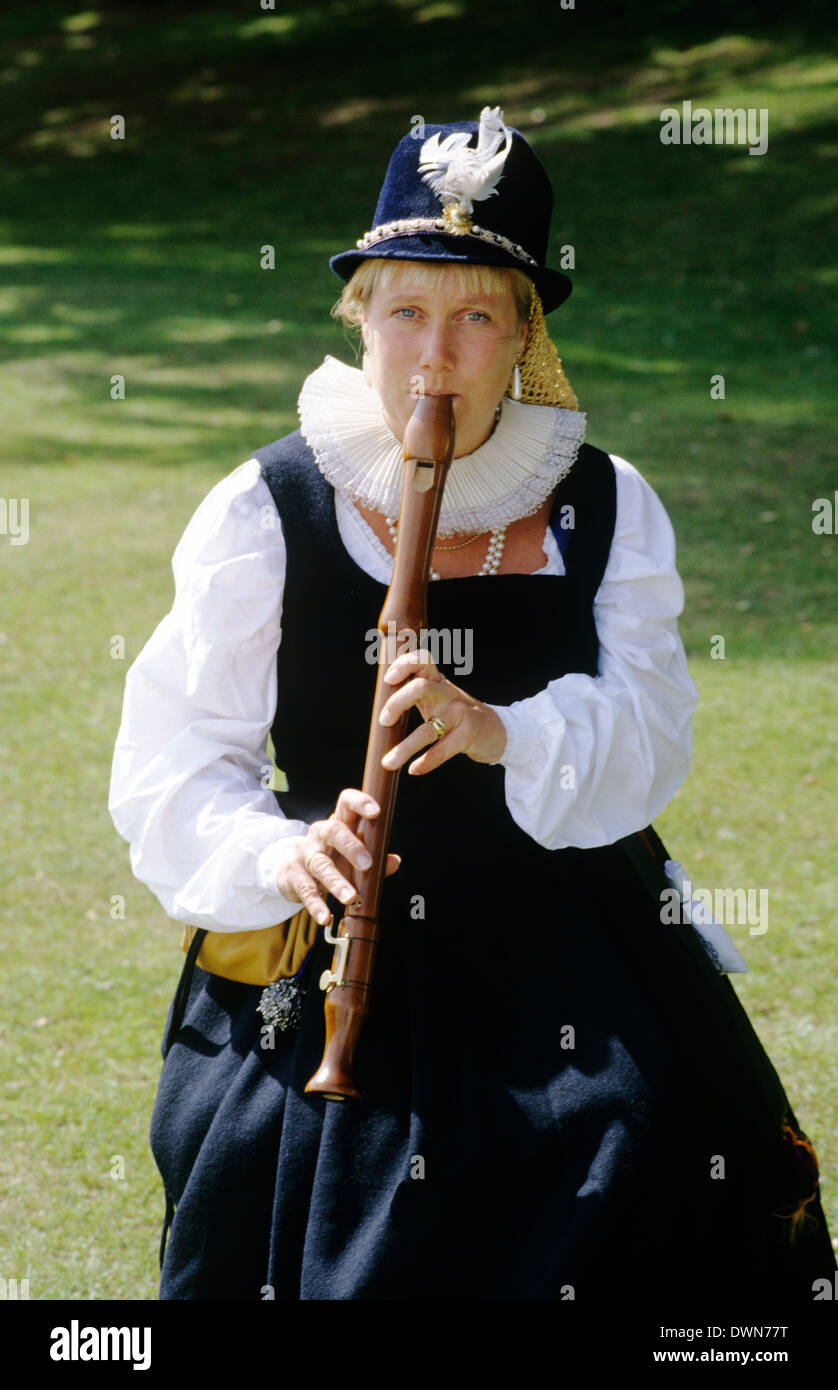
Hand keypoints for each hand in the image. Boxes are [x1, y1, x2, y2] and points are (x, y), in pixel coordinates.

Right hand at [278, 788, 399, 925]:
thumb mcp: (351, 857)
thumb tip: (395, 861)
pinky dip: (316, 905)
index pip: (346, 803)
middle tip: (367, 864)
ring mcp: (304, 853)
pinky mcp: (293, 874)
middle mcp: (319, 834)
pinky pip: (306, 889)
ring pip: (321, 865)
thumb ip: (374, 858)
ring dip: (336, 882)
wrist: (289, 869)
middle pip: (333, 831)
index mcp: (338, 823)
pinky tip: (326, 917)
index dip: (360, 803)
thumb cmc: (330, 859)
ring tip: (351, 897)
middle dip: (351, 847)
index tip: (376, 812)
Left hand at [378, 649, 506, 775]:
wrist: (498, 731)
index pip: (423, 660)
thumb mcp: (440, 697)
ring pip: (427, 729)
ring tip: (388, 763)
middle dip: (397, 703)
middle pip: (420, 689)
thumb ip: (417, 694)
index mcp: (438, 682)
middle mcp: (447, 694)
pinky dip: (426, 762)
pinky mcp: (468, 735)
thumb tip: (380, 708)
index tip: (388, 680)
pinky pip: (442, 750)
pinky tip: (414, 770)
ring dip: (405, 748)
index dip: (403, 664)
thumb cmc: (458, 715)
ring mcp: (459, 714)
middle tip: (384, 722)